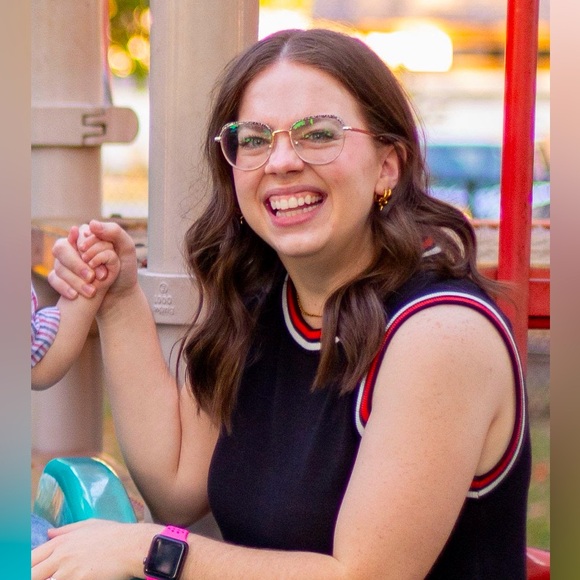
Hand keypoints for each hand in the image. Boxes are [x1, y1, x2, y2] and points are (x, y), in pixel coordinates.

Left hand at [31, 518, 158, 579]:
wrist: (131, 545)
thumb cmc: (114, 534)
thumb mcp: (90, 525)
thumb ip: (66, 530)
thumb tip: (49, 533)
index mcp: (61, 541)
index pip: (31, 558)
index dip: (27, 567)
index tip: (31, 571)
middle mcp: (61, 556)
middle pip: (32, 574)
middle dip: (34, 576)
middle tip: (42, 576)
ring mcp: (69, 571)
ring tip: (65, 576)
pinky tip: (74, 579)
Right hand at [49, 220, 137, 302]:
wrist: (121, 294)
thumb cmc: (125, 269)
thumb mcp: (127, 248)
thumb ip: (114, 232)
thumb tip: (91, 223)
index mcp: (89, 237)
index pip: (78, 234)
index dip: (85, 246)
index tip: (95, 260)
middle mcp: (75, 247)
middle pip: (61, 247)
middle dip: (77, 264)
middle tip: (92, 277)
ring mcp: (66, 262)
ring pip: (57, 264)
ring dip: (73, 279)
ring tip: (91, 291)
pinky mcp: (62, 277)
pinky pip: (53, 279)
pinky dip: (64, 287)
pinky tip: (75, 295)